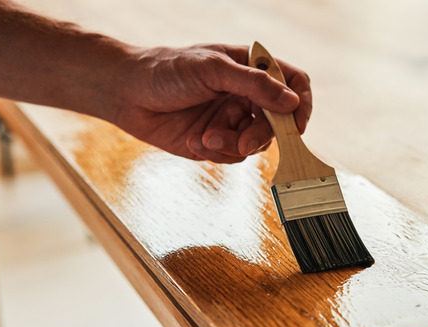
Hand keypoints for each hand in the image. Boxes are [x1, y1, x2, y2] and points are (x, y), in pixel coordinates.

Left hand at [113, 44, 311, 162]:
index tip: (296, 125)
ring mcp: (232, 119)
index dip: (301, 104)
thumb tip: (291, 102)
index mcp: (251, 68)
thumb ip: (254, 84)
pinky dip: (216, 152)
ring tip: (205, 137)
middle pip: (278, 122)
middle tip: (243, 143)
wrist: (126, 93)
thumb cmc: (166, 70)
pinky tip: (194, 141)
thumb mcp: (212, 69)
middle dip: (261, 135)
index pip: (294, 82)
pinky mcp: (216, 141)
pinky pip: (232, 156)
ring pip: (255, 144)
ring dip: (232, 145)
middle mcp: (247, 95)